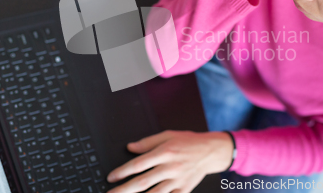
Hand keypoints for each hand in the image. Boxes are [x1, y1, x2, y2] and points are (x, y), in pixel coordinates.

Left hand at [106, 130, 233, 192]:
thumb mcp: (168, 135)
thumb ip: (148, 142)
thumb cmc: (189, 142)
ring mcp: (178, 181)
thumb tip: (130, 147)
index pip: (139, 164)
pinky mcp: (184, 190)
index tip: (111, 177)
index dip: (123, 172)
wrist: (210, 151)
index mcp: (165, 152)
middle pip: (143, 182)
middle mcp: (170, 167)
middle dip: (124, 190)